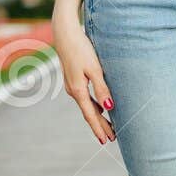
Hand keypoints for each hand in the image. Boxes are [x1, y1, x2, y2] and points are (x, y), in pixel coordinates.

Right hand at [52, 12, 117, 144]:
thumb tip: (109, 108)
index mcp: (78, 91)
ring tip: (108, 126)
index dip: (99, 129)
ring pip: (87, 105)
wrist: (64, 34)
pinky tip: (100, 107)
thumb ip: (102, 89)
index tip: (106, 141)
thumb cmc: (81, 49)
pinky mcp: (73, 78)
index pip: (91, 115)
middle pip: (89, 113)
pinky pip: (85, 97)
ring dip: (97, 117)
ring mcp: (72, 85)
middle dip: (100, 126)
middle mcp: (73, 91)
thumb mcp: (95, 69)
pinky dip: (93, 106)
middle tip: (111, 139)